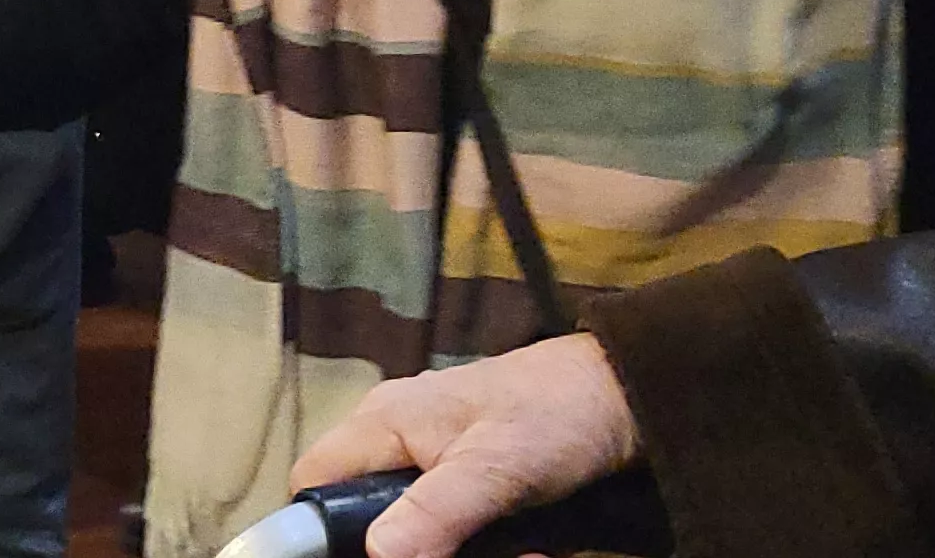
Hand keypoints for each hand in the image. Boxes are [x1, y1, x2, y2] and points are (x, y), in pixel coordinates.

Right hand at [289, 336, 640, 557]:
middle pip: (363, 511)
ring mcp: (428, 453)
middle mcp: (392, 434)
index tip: (370, 557)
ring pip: (410, 522)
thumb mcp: (497, 468)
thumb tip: (378, 554)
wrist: (620, 392)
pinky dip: (480, 542)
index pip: (314, 481)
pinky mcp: (462, 471)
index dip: (321, 528)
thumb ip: (434, 510)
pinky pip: (447, 519)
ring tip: (522, 554)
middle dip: (408, 548)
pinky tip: (526, 546)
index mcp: (382, 421)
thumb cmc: (555, 414)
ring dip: (454, 550)